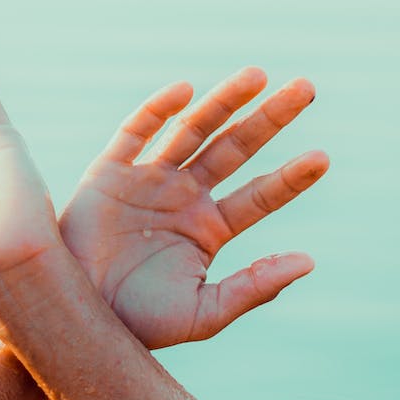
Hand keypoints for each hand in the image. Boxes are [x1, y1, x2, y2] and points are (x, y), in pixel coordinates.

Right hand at [59, 67, 327, 348]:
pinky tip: (186, 91)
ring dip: (224, 101)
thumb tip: (308, 261)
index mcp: (210, 229)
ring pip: (193, 130)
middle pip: (236, 147)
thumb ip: (253, 288)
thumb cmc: (138, 324)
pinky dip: (158, 110)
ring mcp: (148, 180)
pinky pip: (136, 133)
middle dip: (270, 118)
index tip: (323, 159)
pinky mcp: (108, 173)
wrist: (75, 320)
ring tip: (258, 75)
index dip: (291, 177)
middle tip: (307, 87)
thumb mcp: (203, 314)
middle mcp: (185, 196)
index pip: (261, 195)